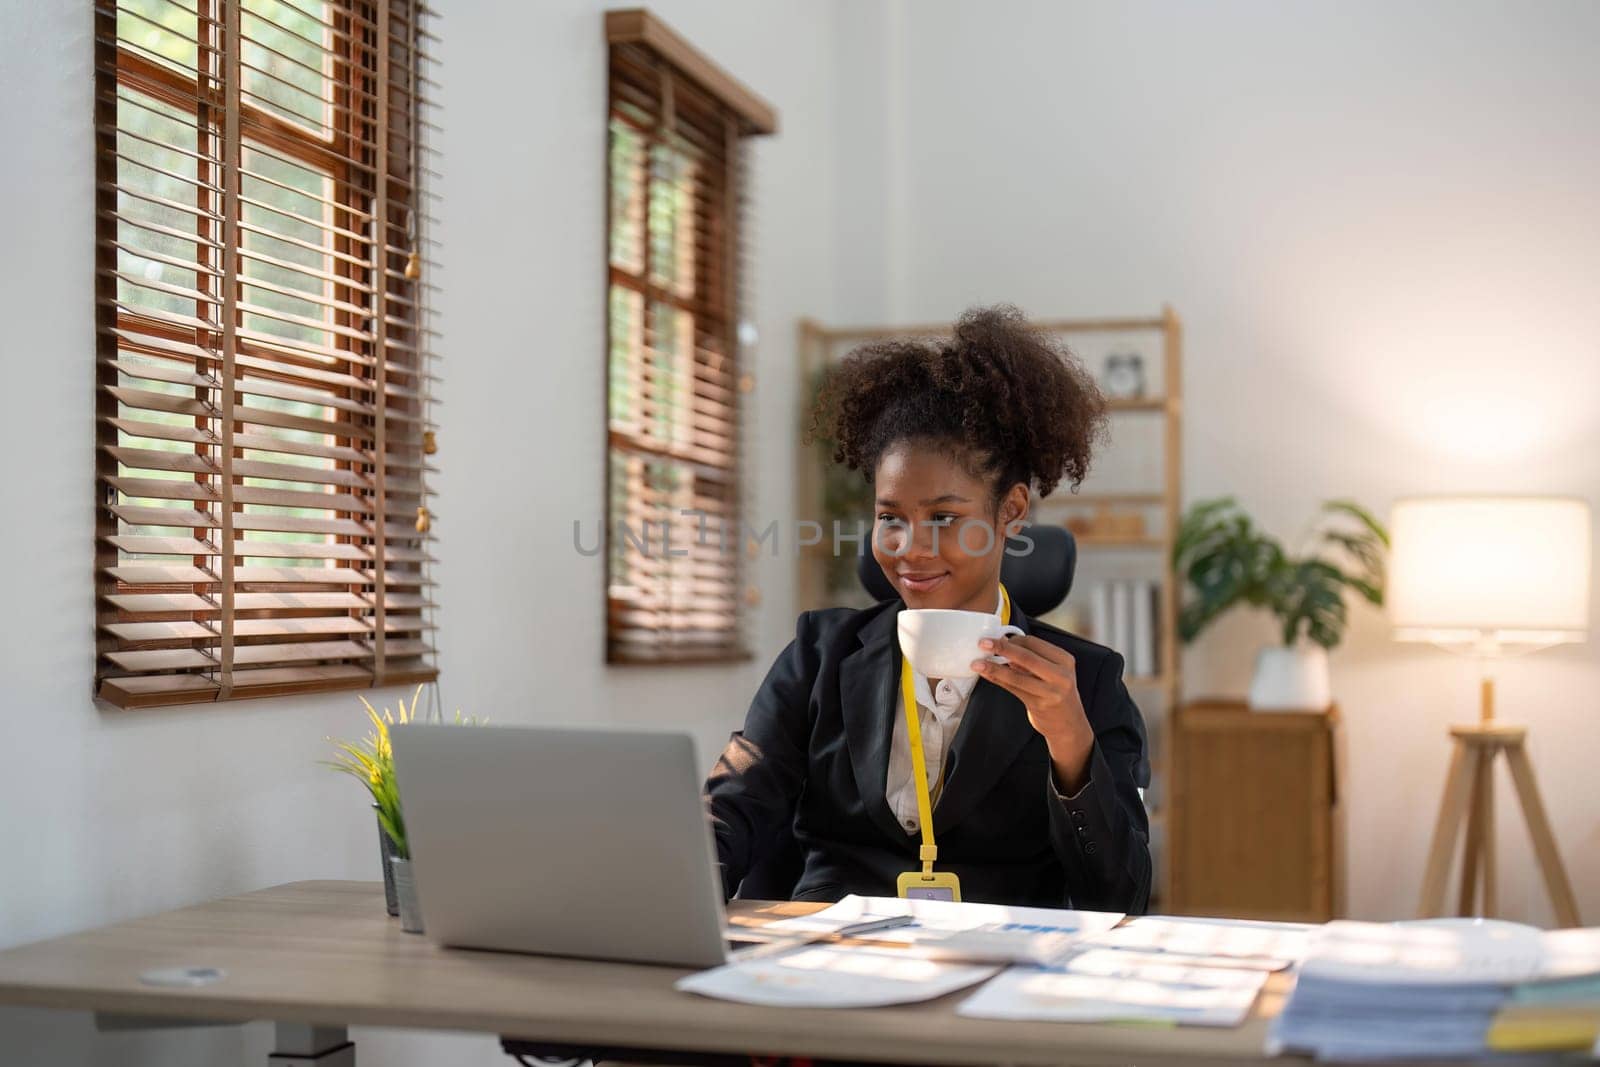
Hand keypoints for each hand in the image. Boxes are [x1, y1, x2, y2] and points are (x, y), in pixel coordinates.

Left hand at [973, 635, 1094, 792]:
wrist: (1069, 724)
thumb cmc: (1056, 692)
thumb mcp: (1053, 671)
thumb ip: (1032, 658)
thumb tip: (1002, 644)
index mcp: (1065, 660)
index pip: (1034, 643)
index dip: (1013, 639)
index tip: (997, 637)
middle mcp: (1061, 675)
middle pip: (1026, 657)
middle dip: (1002, 648)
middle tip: (982, 643)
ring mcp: (1051, 691)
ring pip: (1016, 676)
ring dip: (993, 667)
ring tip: (976, 663)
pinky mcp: (1039, 705)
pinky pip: (1013, 689)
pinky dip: (997, 680)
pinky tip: (986, 674)